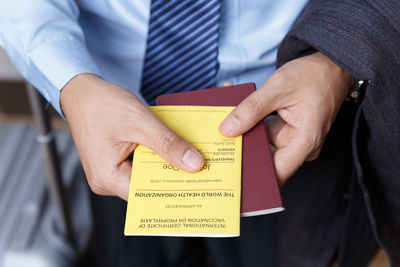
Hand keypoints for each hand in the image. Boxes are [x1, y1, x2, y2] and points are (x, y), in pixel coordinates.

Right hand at [60, 74, 203, 199]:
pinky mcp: (113, 162)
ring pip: (145, 174)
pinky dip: (154, 156)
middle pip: (147, 185)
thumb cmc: (102, 104)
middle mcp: (106, 181)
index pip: (148, 194)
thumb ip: (168, 144)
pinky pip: (139, 164)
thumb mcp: (141, 122)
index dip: (174, 188)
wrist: (80, 90)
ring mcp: (109, 172)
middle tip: (200, 170)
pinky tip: (171, 149)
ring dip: (164, 163)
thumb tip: (194, 164)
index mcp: (107, 178)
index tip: (199, 183)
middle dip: (172, 175)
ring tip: (189, 158)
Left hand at [219, 52, 352, 184]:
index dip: (253, 177)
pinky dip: (248, 123)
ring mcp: (291, 140)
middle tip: (216, 143)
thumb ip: (251, 109)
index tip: (230, 174)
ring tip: (221, 121)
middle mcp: (299, 146)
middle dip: (240, 151)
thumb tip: (227, 130)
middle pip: (264, 160)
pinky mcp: (284, 132)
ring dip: (241, 134)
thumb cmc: (313, 76)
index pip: (276, 173)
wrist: (329, 67)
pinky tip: (233, 111)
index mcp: (305, 141)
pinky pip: (262, 133)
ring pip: (260, 146)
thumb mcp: (278, 88)